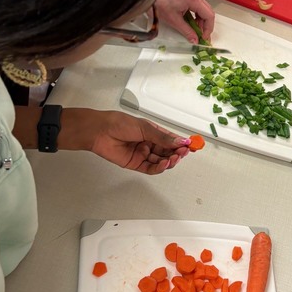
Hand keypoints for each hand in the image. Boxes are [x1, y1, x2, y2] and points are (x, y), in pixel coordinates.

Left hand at [63, 109, 191, 172]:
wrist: (100, 131)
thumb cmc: (119, 124)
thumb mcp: (145, 128)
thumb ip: (163, 138)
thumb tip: (181, 141)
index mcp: (153, 132)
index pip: (171, 140)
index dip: (181, 143)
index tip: (191, 145)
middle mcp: (149, 143)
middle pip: (168, 152)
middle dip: (177, 153)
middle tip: (183, 153)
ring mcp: (143, 154)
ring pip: (161, 161)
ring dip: (169, 160)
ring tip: (174, 158)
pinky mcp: (135, 164)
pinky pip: (151, 168)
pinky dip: (159, 167)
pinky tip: (164, 164)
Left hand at [156, 0, 214, 43]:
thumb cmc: (160, 3)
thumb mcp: (174, 21)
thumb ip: (187, 31)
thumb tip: (194, 39)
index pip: (209, 16)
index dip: (208, 28)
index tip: (204, 37)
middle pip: (208, 13)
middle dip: (206, 26)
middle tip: (202, 36)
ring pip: (204, 11)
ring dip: (201, 22)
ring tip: (195, 31)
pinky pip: (198, 8)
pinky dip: (197, 17)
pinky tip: (191, 24)